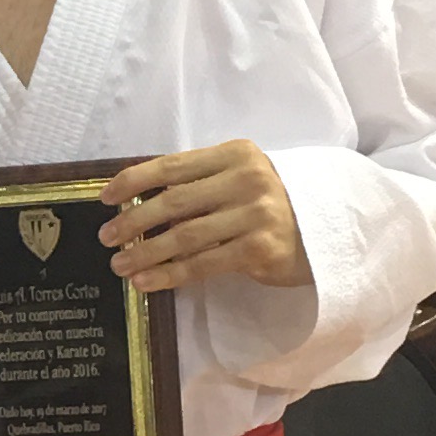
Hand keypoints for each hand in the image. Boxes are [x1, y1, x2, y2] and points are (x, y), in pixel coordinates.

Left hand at [101, 142, 310, 293]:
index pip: (172, 166)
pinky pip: (202, 264)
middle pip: (173, 202)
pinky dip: (169, 274)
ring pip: (184, 236)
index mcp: (235, 154)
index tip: (105, 197)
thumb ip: (201, 181)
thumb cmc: (275, 203)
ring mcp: (255, 215)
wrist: (330, 229)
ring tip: (119, 264)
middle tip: (106, 237)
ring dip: (145, 252)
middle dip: (133, 220)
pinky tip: (146, 281)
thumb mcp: (242, 177)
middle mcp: (246, 180)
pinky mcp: (259, 250)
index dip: (133, 181)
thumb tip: (139, 200)